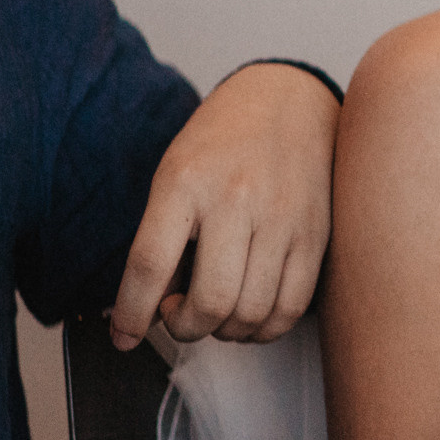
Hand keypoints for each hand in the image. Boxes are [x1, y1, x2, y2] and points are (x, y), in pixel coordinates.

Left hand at [111, 62, 338, 349]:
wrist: (289, 103)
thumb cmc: (222, 142)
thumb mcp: (174, 174)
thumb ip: (163, 237)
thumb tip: (152, 308)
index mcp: (185, 182)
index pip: (149, 265)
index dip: (132, 313)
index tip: (124, 336)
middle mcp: (235, 200)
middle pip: (208, 300)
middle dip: (185, 327)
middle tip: (179, 316)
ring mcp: (282, 220)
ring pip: (251, 312)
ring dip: (225, 331)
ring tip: (215, 314)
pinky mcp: (315, 236)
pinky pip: (291, 307)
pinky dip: (265, 328)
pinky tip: (249, 315)